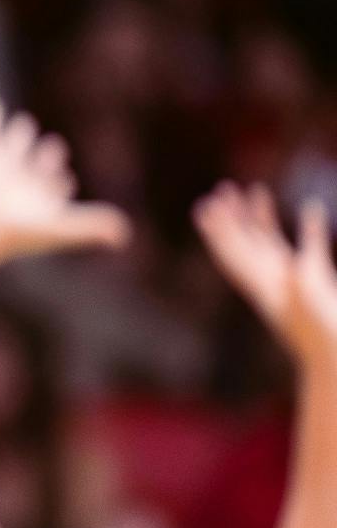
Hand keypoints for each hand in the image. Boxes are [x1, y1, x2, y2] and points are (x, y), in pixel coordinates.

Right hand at [0, 95, 131, 262]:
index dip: (60, 182)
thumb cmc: (22, 231)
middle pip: (39, 165)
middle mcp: (25, 182)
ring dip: (18, 135)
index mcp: (44, 197)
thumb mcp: (64, 226)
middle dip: (47, 156)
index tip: (64, 180)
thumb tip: (125, 235)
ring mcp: (4, 168)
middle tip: (54, 147)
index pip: (57, 185)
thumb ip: (93, 224)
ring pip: (14, 146)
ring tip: (23, 123)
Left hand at [195, 183, 336, 363]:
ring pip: (272, 244)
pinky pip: (310, 250)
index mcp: (266, 288)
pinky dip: (309, 229)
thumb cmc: (328, 338)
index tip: (203, 208)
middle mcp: (274, 284)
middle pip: (245, 245)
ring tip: (255, 189)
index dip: (218, 232)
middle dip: (231, 219)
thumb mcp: (315, 309)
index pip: (235, 255)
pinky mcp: (321, 285)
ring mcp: (296, 283)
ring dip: (260, 219)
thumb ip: (303, 290)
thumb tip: (296, 270)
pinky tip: (312, 207)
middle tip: (219, 191)